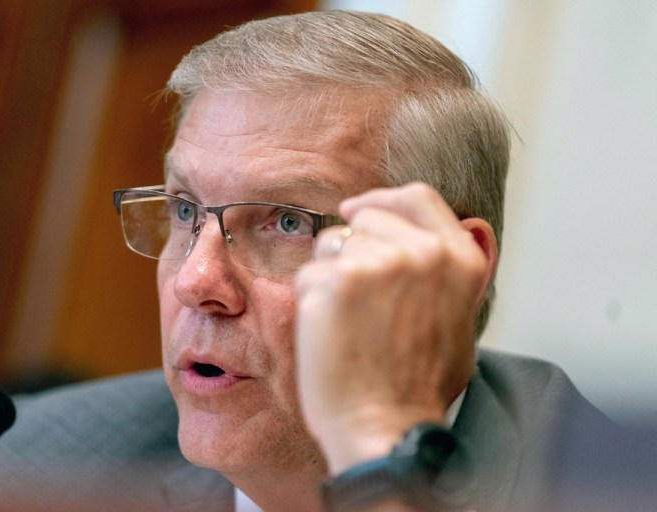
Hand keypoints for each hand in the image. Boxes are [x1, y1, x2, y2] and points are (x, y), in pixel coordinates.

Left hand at [295, 183, 494, 474]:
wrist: (384, 427)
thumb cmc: (417, 386)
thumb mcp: (460, 321)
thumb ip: (450, 273)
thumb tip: (443, 237)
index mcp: (458, 259)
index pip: (418, 198)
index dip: (383, 199)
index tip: (359, 209)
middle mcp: (422, 253)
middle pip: (368, 218)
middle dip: (353, 247)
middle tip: (355, 295)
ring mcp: (377, 264)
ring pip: (333, 243)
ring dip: (331, 273)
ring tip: (348, 320)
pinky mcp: (336, 281)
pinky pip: (310, 273)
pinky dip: (311, 300)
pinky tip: (330, 333)